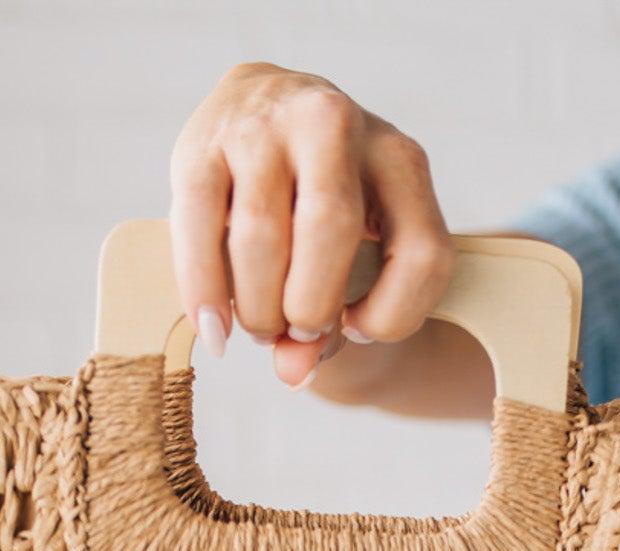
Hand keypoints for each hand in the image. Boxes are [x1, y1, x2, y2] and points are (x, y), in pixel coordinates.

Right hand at [169, 61, 453, 388]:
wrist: (266, 109)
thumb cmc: (319, 209)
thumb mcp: (354, 258)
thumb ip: (335, 325)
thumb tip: (292, 371)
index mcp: (398, 158)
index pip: (421, 253)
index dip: (392, 315)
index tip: (359, 328)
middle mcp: (335, 123)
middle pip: (331, 229)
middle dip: (310, 307)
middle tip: (295, 331)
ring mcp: (265, 125)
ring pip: (261, 233)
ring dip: (259, 306)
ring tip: (259, 327)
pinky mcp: (202, 142)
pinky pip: (198, 225)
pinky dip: (204, 290)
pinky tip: (214, 327)